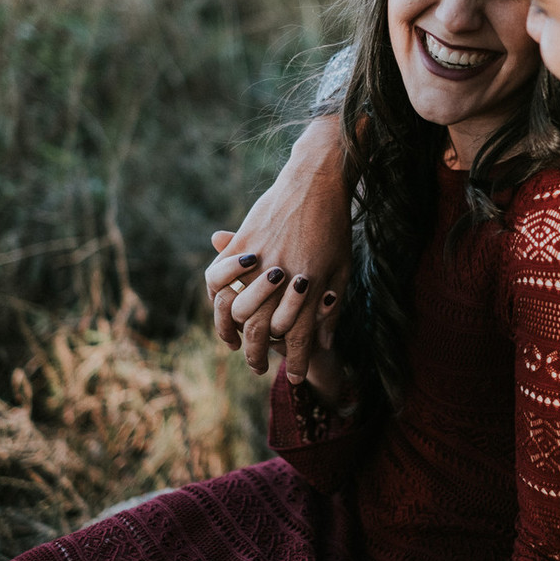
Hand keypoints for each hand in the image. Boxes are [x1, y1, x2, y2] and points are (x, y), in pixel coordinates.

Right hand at [204, 116, 351, 383]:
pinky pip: (220, 277)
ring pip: (240, 309)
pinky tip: (222, 307)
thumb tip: (325, 340)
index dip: (300, 361)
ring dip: (236, 332)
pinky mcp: (243, 242)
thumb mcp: (342, 267)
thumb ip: (332, 305)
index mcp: (313, 286)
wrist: (316, 181)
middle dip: (263, 356)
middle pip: (266, 330)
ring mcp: (260, 260)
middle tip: (261, 369)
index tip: (299, 379)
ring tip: (236, 346)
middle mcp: (284, 277)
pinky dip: (218, 296)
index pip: (302, 337)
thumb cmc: (335, 225)